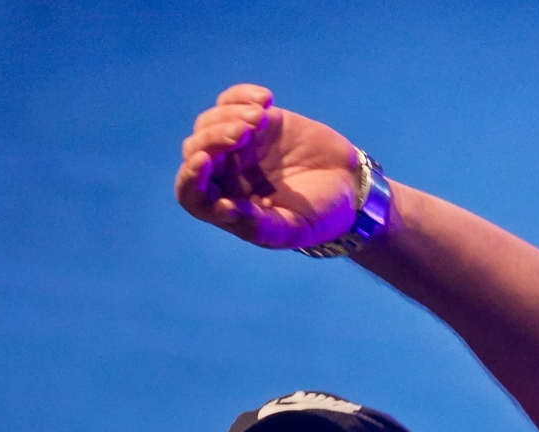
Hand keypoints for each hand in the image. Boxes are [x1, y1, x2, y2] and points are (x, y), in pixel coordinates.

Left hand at [175, 83, 361, 251]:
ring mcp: (238, 146)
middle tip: (244, 133)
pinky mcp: (257, 121)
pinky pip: (232, 100)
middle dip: (212, 138)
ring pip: (208, 123)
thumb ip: (256, 224)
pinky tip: (267, 99)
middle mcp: (225, 176)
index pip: (191, 194)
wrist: (348, 187)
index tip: (205, 160)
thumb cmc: (317, 217)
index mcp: (227, 208)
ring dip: (227, 115)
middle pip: (195, 151)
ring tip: (259, 118)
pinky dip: (241, 95)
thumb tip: (221, 208)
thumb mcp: (289, 229)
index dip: (190, 178)